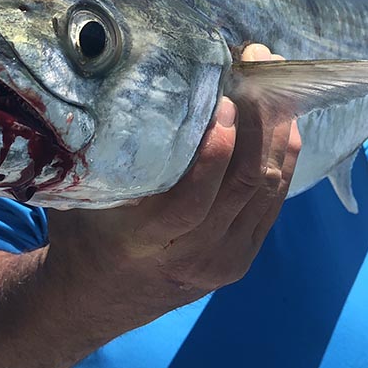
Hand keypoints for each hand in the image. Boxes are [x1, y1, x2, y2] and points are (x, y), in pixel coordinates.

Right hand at [45, 44, 301, 324]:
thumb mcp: (84, 196)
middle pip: (243, 186)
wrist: (94, 298)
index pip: (195, 198)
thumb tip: (133, 85)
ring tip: (276, 86)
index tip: (224, 99)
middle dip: (258, 122)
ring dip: (276, 135)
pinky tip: (284, 124)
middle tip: (259, 69)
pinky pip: (273, 204)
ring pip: (266, 192)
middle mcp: (192, 255)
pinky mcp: (242, 258)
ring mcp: (224, 260)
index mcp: (147, 241)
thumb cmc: (83, 233)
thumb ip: (112, 154)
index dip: (217, 149)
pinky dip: (283, 160)